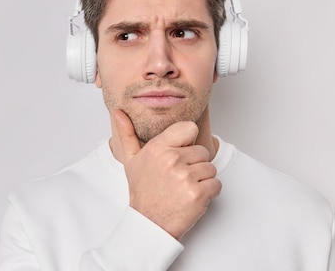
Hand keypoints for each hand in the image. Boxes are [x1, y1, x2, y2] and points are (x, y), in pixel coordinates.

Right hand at [112, 109, 221, 239]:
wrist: (149, 222)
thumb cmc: (143, 190)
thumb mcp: (131, 160)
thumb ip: (127, 133)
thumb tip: (118, 113)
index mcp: (158, 148)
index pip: (189, 128)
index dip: (187, 142)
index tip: (179, 153)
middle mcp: (172, 160)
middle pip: (202, 151)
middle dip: (194, 164)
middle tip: (178, 177)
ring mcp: (186, 177)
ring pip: (210, 168)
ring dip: (201, 179)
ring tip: (183, 187)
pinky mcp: (198, 194)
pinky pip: (216, 184)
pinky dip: (209, 192)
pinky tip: (191, 196)